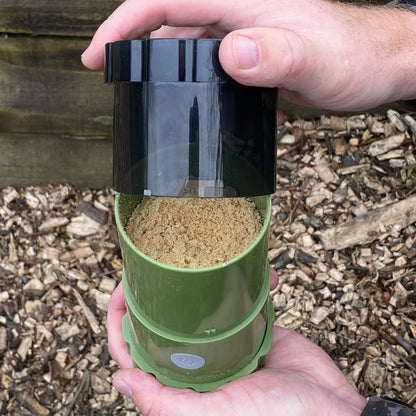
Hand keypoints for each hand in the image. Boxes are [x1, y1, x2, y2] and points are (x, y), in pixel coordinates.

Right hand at [82, 0, 415, 110]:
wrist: (374, 65)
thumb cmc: (352, 56)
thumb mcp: (317, 61)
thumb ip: (279, 55)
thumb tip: (233, 54)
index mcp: (241, 2)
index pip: (166, 3)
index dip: (124, 24)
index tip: (99, 56)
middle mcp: (235, 15)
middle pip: (168, 28)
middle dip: (136, 54)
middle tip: (116, 88)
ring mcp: (240, 37)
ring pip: (188, 52)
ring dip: (169, 79)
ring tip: (158, 108)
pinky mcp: (248, 57)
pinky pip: (211, 70)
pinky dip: (201, 90)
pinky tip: (208, 114)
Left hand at [107, 272, 366, 415]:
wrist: (333, 411)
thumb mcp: (218, 415)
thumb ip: (166, 404)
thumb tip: (119, 381)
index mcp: (181, 383)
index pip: (135, 350)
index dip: (122, 320)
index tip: (125, 288)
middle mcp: (198, 363)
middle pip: (162, 321)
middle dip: (158, 291)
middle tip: (158, 261)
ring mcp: (225, 343)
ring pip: (201, 307)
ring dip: (204, 283)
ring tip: (206, 259)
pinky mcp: (253, 329)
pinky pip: (243, 301)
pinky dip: (252, 285)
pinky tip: (265, 276)